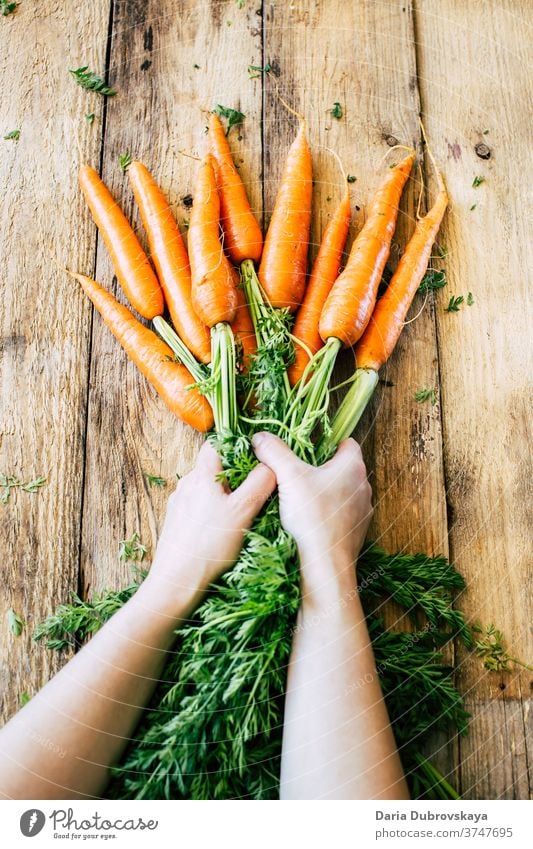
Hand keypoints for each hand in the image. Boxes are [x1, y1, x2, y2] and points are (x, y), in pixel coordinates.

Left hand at [138, 442, 275, 617]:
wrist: (176, 582)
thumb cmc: (210, 546)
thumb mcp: (243, 511)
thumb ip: (259, 483)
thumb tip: (270, 464)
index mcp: (201, 476)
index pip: (216, 443)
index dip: (236, 446)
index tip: (255, 459)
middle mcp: (186, 485)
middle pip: (213, 467)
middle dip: (235, 475)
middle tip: (254, 491)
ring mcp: (179, 504)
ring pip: (207, 489)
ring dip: (224, 495)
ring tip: (241, 514)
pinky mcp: (177, 523)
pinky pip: (199, 507)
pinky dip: (213, 512)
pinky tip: (223, 531)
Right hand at [252, 433, 372, 603]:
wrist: (326, 564)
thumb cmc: (312, 517)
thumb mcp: (288, 477)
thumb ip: (274, 452)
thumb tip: (260, 437)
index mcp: (352, 467)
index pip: (346, 442)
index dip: (326, 442)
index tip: (306, 449)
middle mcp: (363, 486)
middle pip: (342, 467)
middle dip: (320, 468)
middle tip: (297, 473)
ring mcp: (362, 510)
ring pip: (342, 492)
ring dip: (324, 492)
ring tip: (300, 499)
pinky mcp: (356, 531)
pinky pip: (341, 515)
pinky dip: (327, 514)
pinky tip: (308, 521)